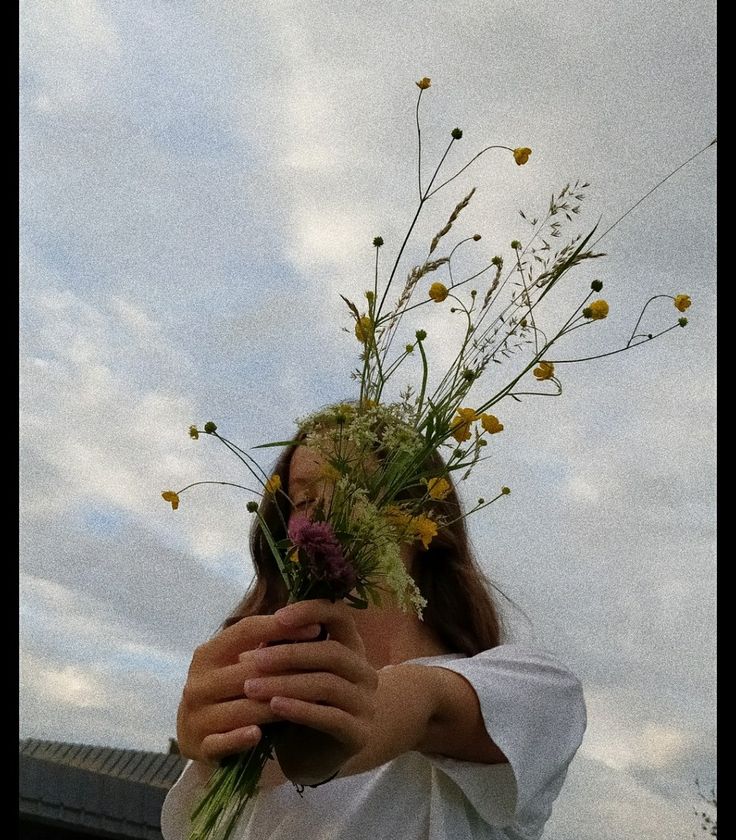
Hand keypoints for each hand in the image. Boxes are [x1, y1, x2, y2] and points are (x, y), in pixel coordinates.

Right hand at [176, 614, 323, 764]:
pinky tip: (258, 735)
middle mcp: (198, 683)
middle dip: (289, 669)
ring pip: (241, 708)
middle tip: (324, 670)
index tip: (317, 628)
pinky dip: (238, 738)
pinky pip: (219, 742)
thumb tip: (311, 618)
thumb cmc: (231, 693)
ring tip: (310, 703)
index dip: (281, 627)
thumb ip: (267, 646)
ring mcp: (195, 717)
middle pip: (249, 671)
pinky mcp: (198, 747)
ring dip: (276, 705)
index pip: (246, 631)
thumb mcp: (241, 665)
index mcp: (208, 654)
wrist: (200, 737)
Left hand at [241, 599, 378, 784]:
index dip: (312, 610)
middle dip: (290, 654)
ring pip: (329, 684)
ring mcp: (366, 703)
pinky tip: (275, 706)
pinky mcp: (360, 734)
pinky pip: (331, 717)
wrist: (316, 756)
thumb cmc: (301, 705)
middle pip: (333, 653)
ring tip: (252, 687)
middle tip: (254, 660)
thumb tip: (257, 638)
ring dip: (287, 683)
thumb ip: (282, 653)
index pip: (341, 615)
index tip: (278, 617)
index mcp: (352, 647)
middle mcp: (365, 672)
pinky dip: (301, 709)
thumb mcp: (291, 674)